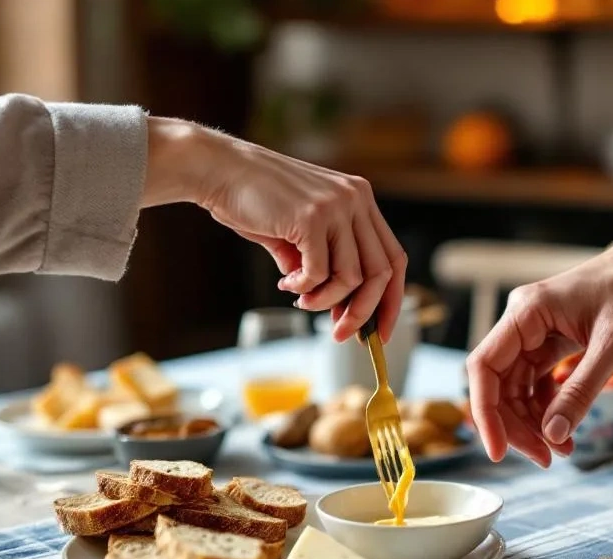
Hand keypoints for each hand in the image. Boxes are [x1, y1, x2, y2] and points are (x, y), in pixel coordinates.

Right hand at [141, 117, 406, 341]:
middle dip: (363, 312)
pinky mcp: (312, 217)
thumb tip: (335, 306)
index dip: (391, 298)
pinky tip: (286, 283)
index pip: (393, 256)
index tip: (381, 331)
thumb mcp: (301, 232)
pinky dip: (303, 288)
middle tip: (342, 334)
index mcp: (359, 198)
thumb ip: (324, 262)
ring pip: (352, 278)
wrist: (218, 169)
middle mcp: (356, 199)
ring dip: (325, 301)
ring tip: (301, 300)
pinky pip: (319, 273)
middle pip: (381, 272)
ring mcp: (337, 206)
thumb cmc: (255, 202)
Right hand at [466, 206, 612, 465]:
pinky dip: (548, 409)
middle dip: (516, 425)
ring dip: (533, 423)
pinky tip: (565, 431)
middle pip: (499, 384)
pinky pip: (537, 383)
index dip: (485, 413)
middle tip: (545, 458)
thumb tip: (552, 434)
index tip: (499, 451)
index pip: (484, 367)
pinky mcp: (552, 342)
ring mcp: (536, 333)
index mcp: (526, 312)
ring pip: (517, 388)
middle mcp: (523, 322)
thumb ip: (581, 390)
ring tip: (562, 450)